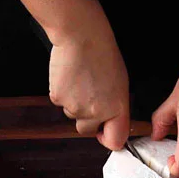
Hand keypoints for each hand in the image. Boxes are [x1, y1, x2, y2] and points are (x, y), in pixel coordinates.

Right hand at [47, 0, 129, 150]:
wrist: (81, 36)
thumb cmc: (103, 54)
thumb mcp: (120, 84)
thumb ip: (116, 108)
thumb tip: (110, 122)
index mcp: (117, 109)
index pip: (115, 141)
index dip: (109, 139)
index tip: (105, 133)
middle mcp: (96, 113)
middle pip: (87, 130)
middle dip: (88, 119)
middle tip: (90, 96)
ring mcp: (75, 108)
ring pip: (73, 115)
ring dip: (76, 103)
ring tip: (81, 81)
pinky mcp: (58, 98)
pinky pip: (60, 103)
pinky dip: (64, 93)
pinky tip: (70, 78)